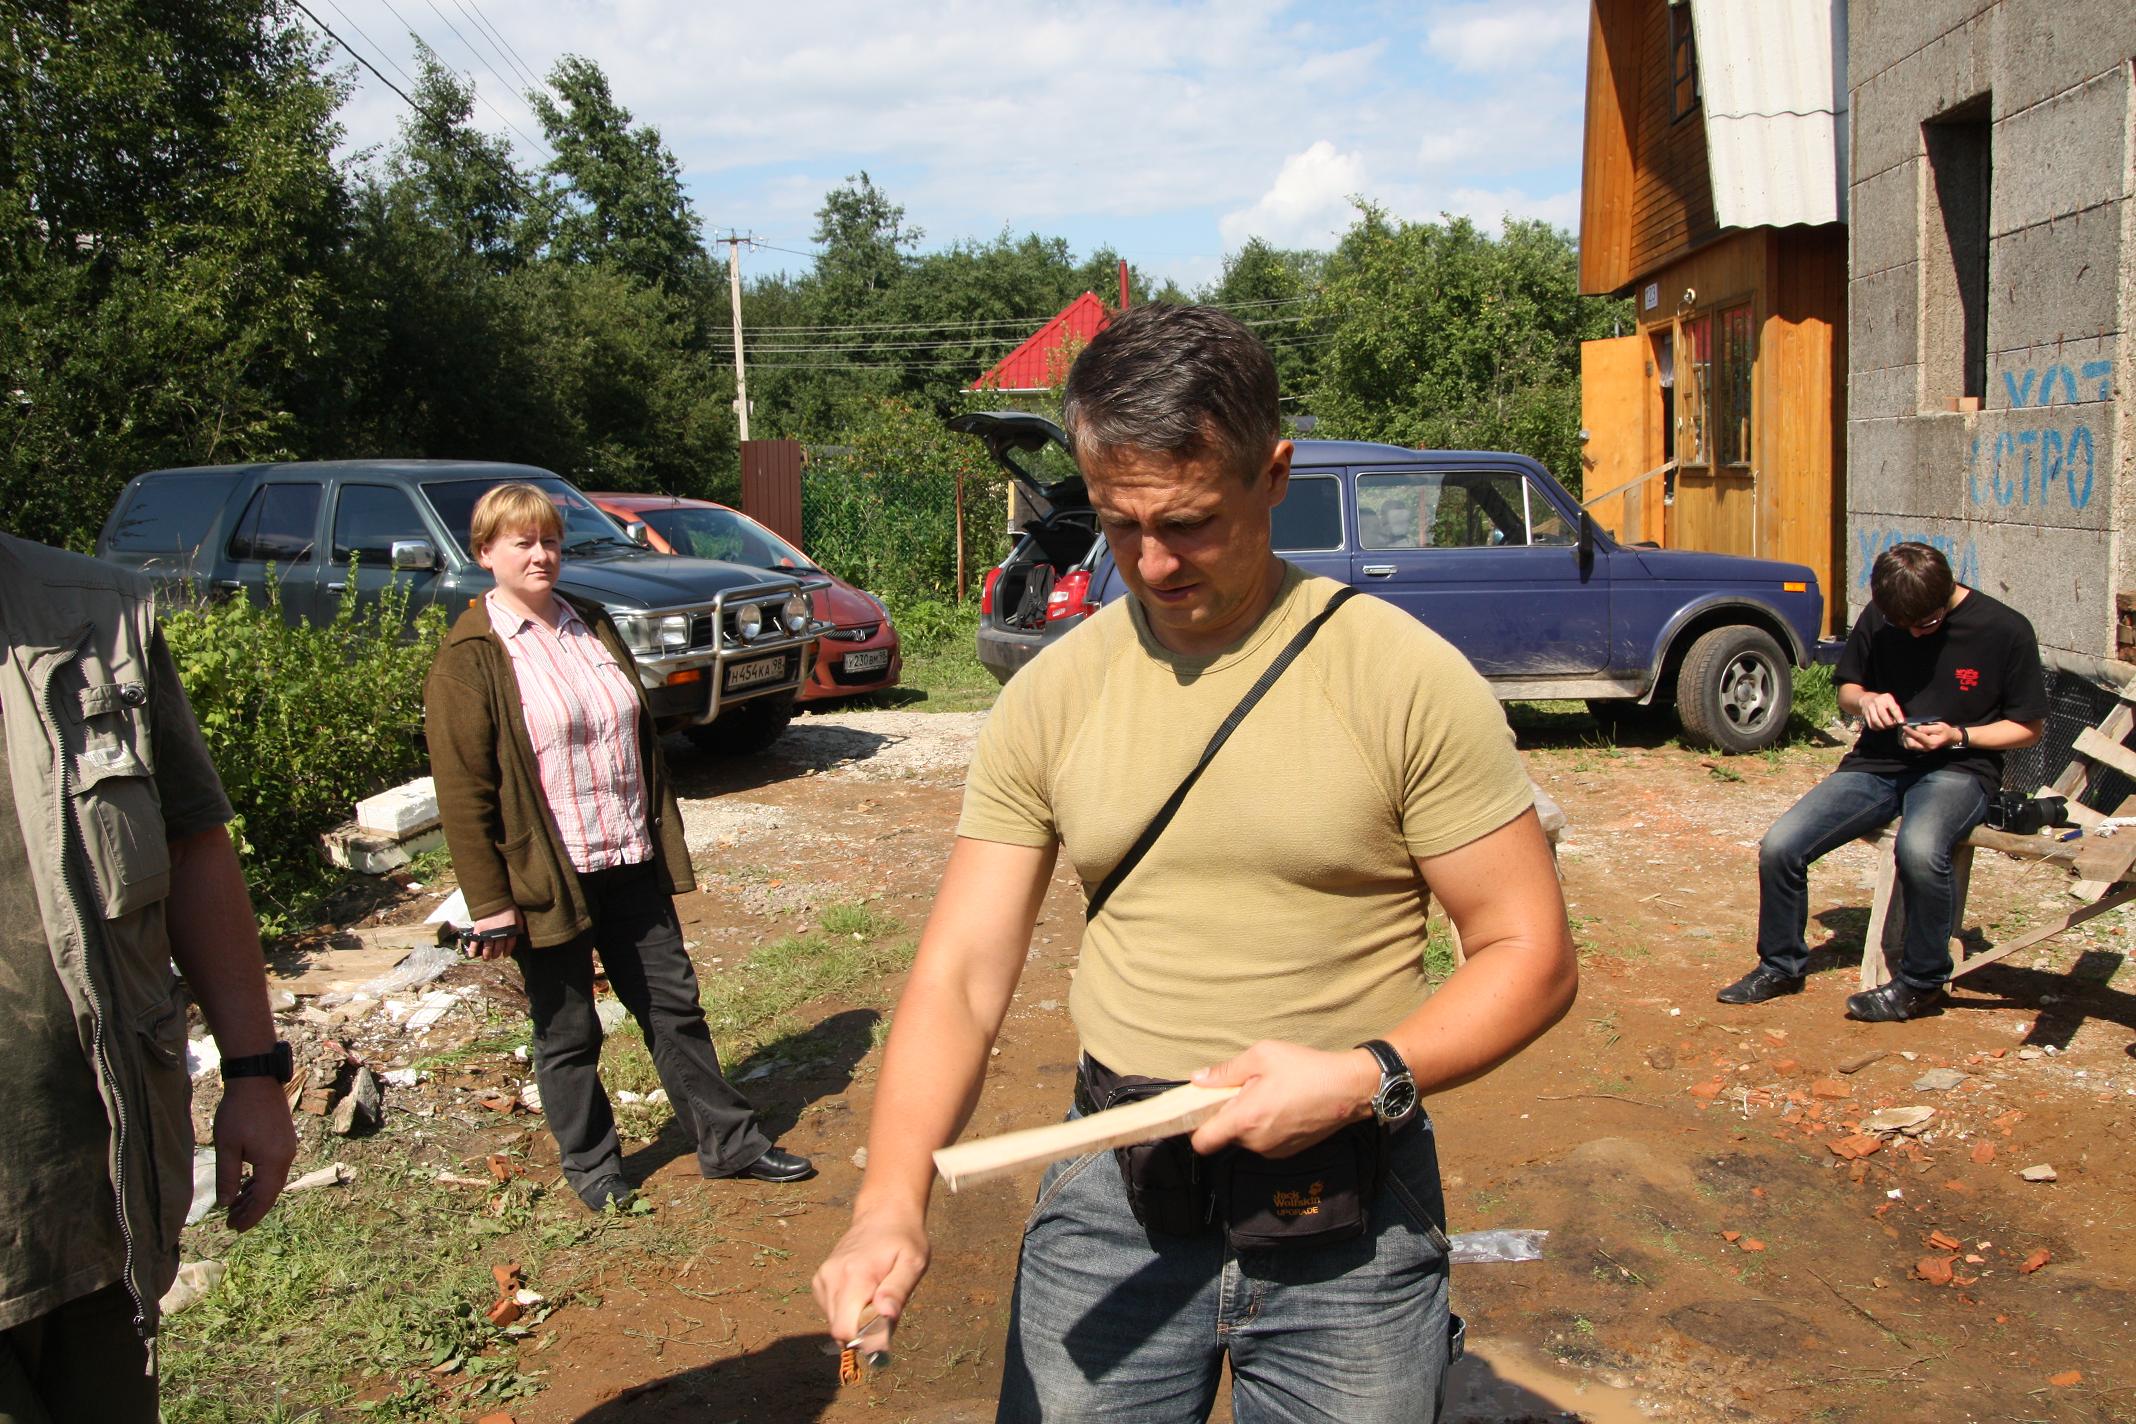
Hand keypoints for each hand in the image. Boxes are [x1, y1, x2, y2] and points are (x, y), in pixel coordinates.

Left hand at [214, 1077, 297, 1231]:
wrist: (256, 1079)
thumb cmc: (238, 1112)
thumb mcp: (226, 1147)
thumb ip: (227, 1178)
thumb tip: (225, 1204)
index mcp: (273, 1162)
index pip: (263, 1199)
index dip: (249, 1216)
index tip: (234, 1228)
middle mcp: (286, 1157)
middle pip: (271, 1192)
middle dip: (252, 1209)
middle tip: (231, 1222)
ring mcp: (287, 1147)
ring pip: (273, 1180)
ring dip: (255, 1195)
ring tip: (236, 1207)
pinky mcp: (284, 1139)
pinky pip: (274, 1168)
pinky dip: (260, 1180)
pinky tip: (247, 1184)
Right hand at [464, 907, 523, 958]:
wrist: (495, 900)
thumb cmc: (508, 908)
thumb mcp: (518, 918)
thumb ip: (518, 927)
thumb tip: (519, 935)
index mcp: (510, 932)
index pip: (509, 946)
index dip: (507, 952)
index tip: (504, 955)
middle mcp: (499, 935)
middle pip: (498, 949)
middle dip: (496, 954)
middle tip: (493, 957)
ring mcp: (488, 933)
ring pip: (487, 948)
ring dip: (486, 955)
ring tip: (486, 958)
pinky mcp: (479, 930)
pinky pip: (475, 942)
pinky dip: (473, 950)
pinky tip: (471, 955)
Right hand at [813, 1206, 929, 1347]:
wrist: (883, 1214)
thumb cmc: (903, 1240)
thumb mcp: (913, 1263)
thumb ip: (898, 1291)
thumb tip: (886, 1316)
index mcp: (855, 1276)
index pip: (845, 1329)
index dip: (866, 1340)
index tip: (885, 1328)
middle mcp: (831, 1278)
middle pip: (840, 1330)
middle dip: (863, 1330)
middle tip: (884, 1308)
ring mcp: (822, 1278)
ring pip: (835, 1322)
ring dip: (856, 1320)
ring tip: (875, 1296)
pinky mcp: (819, 1281)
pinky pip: (831, 1311)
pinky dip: (847, 1311)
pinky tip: (863, 1291)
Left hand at [1188, 1040, 1378, 1157]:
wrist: (1350, 1089)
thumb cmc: (1306, 1069)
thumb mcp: (1261, 1056)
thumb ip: (1225, 1071)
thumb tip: (1197, 1079)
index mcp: (1245, 1119)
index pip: (1202, 1142)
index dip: (1194, 1128)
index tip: (1198, 1110)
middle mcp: (1256, 1142)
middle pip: (1224, 1136)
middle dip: (1226, 1115)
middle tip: (1243, 1089)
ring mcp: (1273, 1151)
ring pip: (1245, 1138)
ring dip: (1247, 1120)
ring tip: (1268, 1094)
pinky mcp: (1288, 1153)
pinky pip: (1263, 1141)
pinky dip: (1264, 1126)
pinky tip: (1282, 1105)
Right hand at [1858, 692, 1905, 730]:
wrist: (1866, 698)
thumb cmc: (1882, 701)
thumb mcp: (1890, 701)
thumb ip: (1895, 708)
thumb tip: (1900, 720)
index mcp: (1886, 698)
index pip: (1893, 708)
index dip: (1898, 716)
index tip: (1901, 722)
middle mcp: (1877, 702)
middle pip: (1882, 715)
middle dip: (1889, 723)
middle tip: (1893, 726)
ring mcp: (1869, 708)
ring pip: (1875, 721)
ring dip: (1882, 726)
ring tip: (1886, 727)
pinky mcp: (1865, 714)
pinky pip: (1870, 724)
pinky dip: (1876, 728)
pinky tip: (1880, 727)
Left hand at [1900, 720, 1960, 752]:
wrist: (1949, 738)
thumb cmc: (1945, 731)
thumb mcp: (1939, 727)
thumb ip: (1928, 728)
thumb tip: (1917, 728)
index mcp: (1931, 742)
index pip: (1918, 737)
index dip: (1910, 732)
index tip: (1904, 727)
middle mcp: (1925, 748)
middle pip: (1911, 745)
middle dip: (1907, 736)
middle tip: (1907, 728)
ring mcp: (1922, 749)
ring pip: (1909, 746)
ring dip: (1906, 738)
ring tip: (1908, 731)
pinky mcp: (1920, 748)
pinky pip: (1910, 746)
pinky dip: (1907, 740)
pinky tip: (1909, 734)